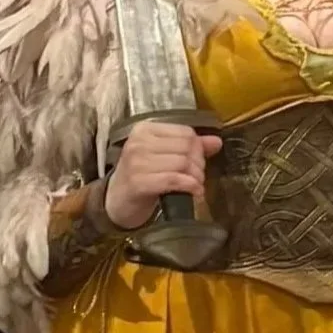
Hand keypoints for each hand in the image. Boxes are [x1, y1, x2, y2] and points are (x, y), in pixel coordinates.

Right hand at [105, 121, 222, 229]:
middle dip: (199, 164)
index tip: (198, 162)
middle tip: (198, 177)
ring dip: (196, 177)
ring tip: (195, 185)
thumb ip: (189, 147)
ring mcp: (137, 162)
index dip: (199, 148)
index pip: (185, 132)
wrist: (116, 202)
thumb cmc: (141, 177)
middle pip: (187, 147)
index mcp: (144, 130)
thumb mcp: (162, 157)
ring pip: (183, 163)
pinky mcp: (139, 182)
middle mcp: (139, 142)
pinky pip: (175, 179)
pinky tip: (195, 192)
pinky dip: (191, 186)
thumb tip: (217, 142)